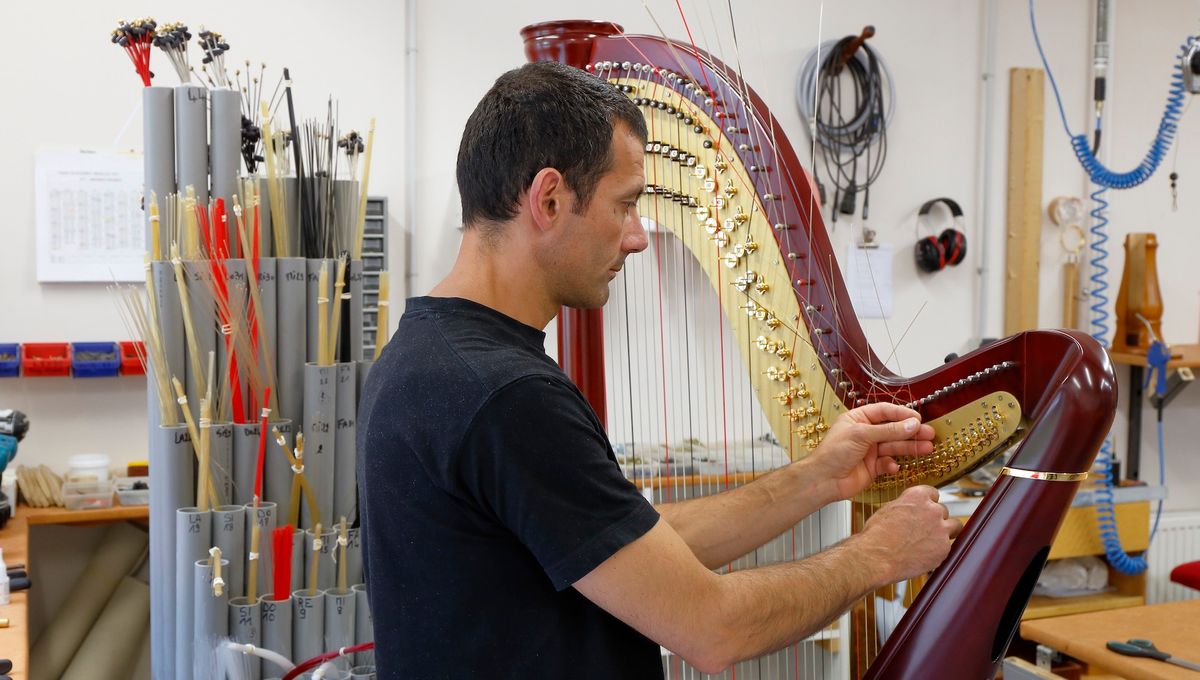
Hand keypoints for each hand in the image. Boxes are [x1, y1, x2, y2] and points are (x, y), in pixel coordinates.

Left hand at [805, 402, 935, 500]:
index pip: (884, 412)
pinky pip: (888, 463)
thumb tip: (910, 425)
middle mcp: (865, 434)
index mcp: (858, 419)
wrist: (824, 480)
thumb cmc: (833, 453)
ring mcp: (869, 451)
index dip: (901, 414)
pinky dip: (892, 465)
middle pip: (893, 430)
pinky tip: (894, 466)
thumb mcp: (861, 435)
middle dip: (911, 432)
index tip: (917, 419)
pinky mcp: (872, 467)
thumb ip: (888, 430)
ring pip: (894, 447)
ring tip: (927, 448)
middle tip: (928, 433)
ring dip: (909, 447)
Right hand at [859, 485, 961, 583]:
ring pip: (954, 526)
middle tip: (924, 530)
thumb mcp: (889, 509)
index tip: (925, 510)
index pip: (933, 493)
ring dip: (945, 532)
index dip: (928, 503)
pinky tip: (925, 554)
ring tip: (932, 541)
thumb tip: (911, 511)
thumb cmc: (877, 534)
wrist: (877, 556)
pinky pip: (948, 547)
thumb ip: (907, 506)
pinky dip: (939, 550)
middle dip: (935, 519)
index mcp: (917, 496)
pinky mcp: (944, 548)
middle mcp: (933, 509)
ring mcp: (941, 529)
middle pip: (943, 511)